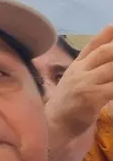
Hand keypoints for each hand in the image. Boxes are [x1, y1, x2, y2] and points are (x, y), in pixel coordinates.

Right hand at [46, 25, 112, 142]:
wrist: (53, 126)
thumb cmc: (67, 105)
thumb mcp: (75, 81)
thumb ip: (89, 68)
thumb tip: (104, 55)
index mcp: (76, 66)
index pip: (93, 45)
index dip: (107, 34)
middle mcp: (79, 71)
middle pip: (105, 52)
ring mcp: (85, 83)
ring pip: (112, 68)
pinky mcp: (91, 97)